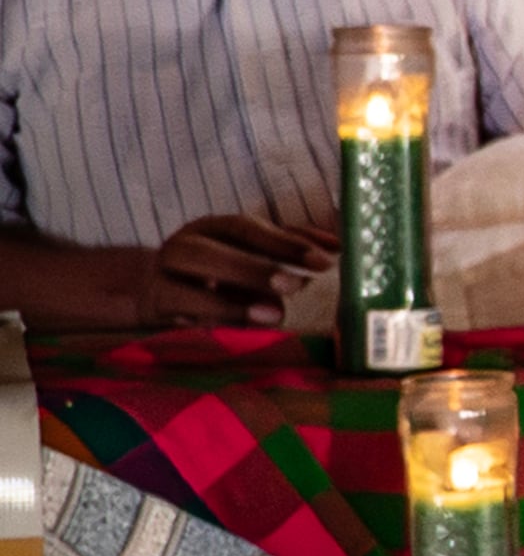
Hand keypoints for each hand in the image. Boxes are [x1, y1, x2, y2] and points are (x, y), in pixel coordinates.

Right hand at [151, 212, 335, 325]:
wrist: (155, 290)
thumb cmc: (218, 274)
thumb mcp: (252, 258)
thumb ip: (289, 251)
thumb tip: (336, 251)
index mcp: (216, 228)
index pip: (249, 229)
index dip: (287, 243)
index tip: (326, 261)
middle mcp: (187, 244)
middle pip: (212, 253)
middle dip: (255, 269)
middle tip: (297, 286)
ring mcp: (165, 273)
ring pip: (189, 286)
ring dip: (232, 302)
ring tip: (274, 315)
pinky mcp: (155, 301)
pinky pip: (180, 309)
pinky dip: (213, 318)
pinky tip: (241, 327)